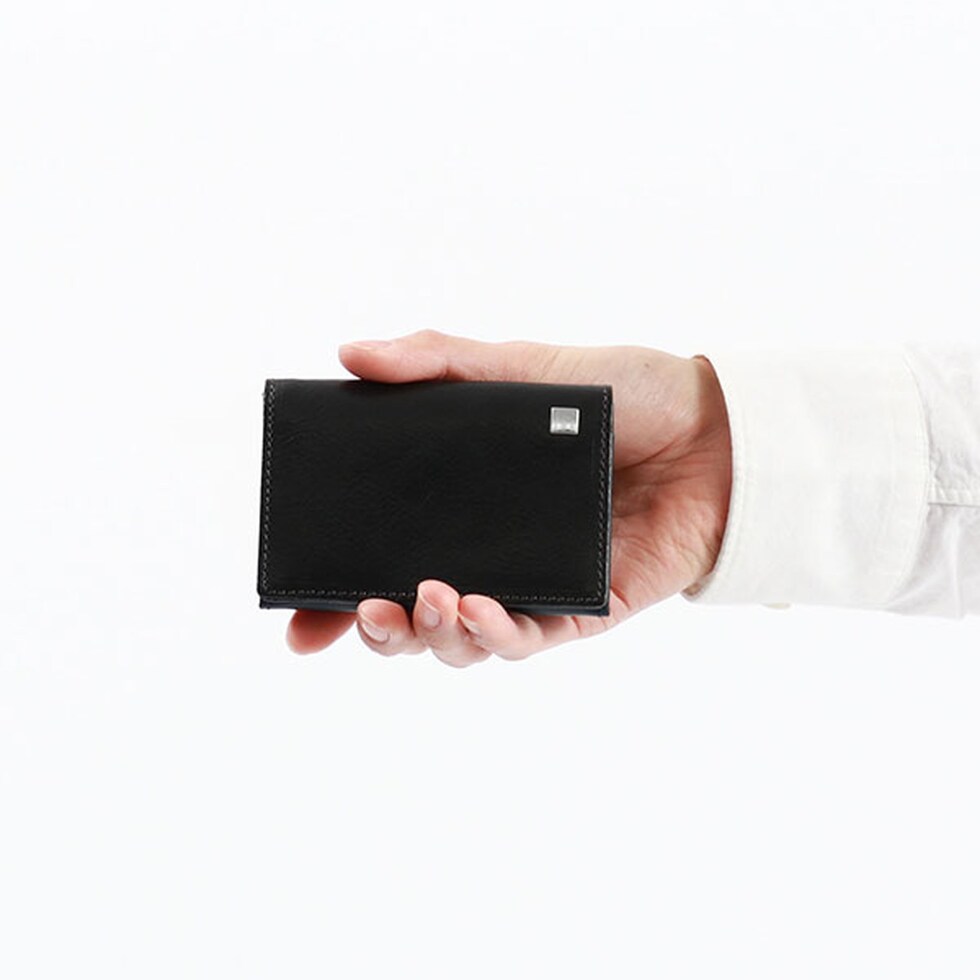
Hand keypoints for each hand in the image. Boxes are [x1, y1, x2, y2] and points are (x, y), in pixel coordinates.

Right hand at [286, 330, 731, 666]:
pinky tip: (476, 610)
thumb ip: (439, 362)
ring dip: (432, 635)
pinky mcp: (584, 608)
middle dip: (377, 631)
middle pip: (416, 620)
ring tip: (424, 600)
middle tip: (360, 612)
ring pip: (465, 644)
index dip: (335, 599)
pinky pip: (531, 640)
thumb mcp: (522, 365)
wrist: (715, 426)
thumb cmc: (623, 395)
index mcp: (466, 509)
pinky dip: (497, 635)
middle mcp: (492, 555)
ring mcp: (535, 587)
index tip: (295, 617)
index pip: (386, 561)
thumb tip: (353, 354)